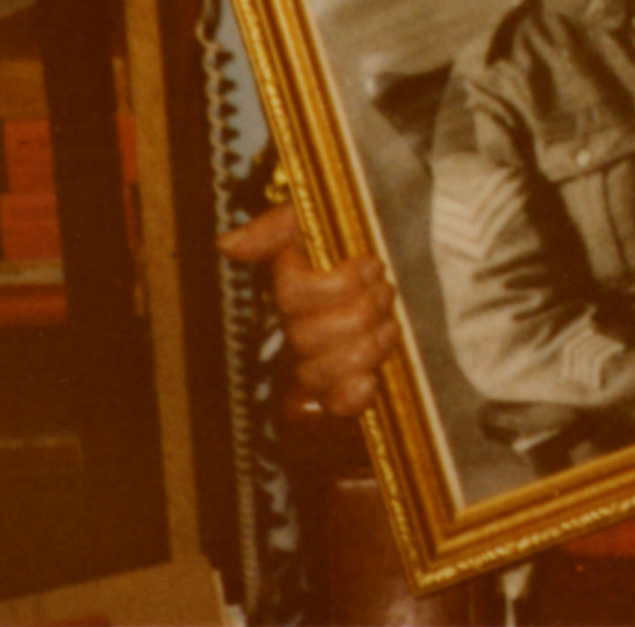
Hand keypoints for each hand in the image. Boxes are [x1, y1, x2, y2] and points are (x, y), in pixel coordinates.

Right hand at [219, 202, 399, 417]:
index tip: (372, 264)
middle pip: (306, 337)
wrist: (405, 265)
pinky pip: (331, 409)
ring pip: (316, 372)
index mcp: (294, 296)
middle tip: (385, 293)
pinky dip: (349, 398)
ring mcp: (318, 366)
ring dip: (363, 346)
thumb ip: (277, 230)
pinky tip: (368, 381)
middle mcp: (298, 334)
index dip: (334, 285)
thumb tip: (228, 245)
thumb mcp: (321, 225)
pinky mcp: (344, 395)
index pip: (293, 295)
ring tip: (389, 326)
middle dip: (359, 312)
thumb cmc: (360, 250)